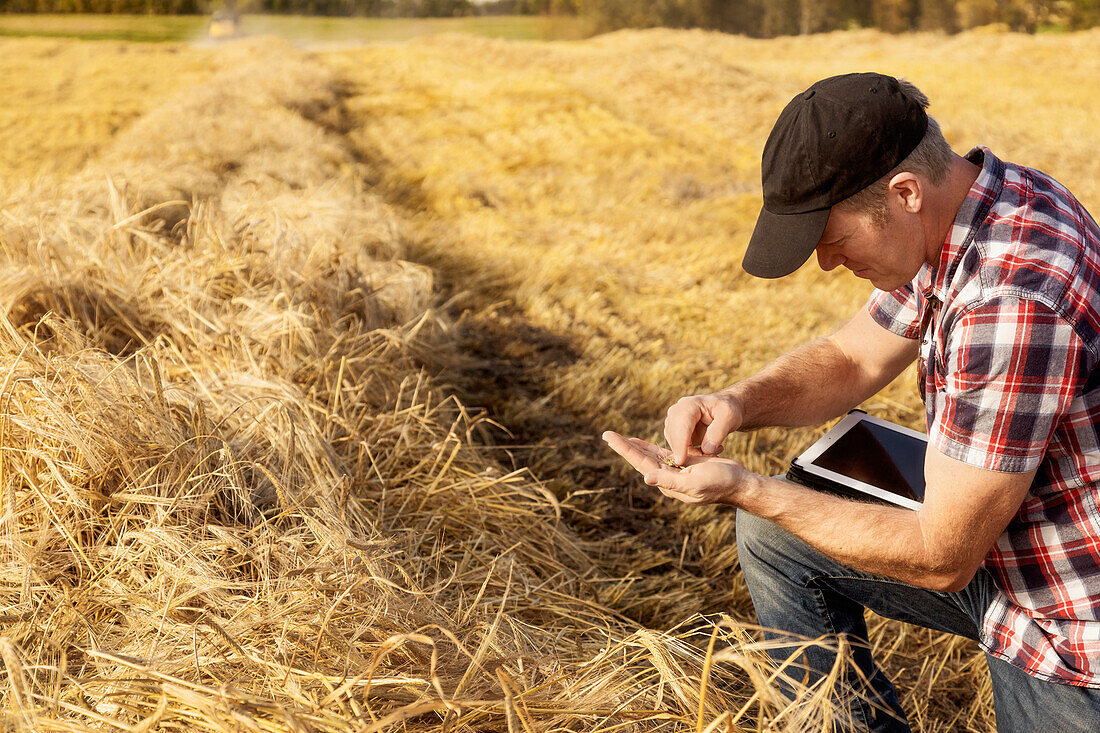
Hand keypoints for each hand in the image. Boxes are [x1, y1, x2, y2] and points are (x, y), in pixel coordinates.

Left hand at [601, 431, 749, 505]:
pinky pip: (661, 454)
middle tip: (606, 434)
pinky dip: (650, 448)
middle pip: (640, 459)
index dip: (624, 449)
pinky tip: (641, 444)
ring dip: (634, 447)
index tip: (609, 437)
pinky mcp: (683, 464)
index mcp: (667, 482)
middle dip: (624, 447)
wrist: (737, 483)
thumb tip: (646, 478)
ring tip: (618, 438)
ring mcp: (674, 471)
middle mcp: (667, 478)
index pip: (640, 463)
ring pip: (649, 456)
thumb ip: (670, 480)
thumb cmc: (719, 483)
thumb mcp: (695, 482)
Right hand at [663, 392, 743, 464]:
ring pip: (675, 444)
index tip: (681, 461)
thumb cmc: (728, 409)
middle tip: (711, 456)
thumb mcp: (729, 417)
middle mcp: (677, 412)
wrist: (726, 408)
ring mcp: (675, 422)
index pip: (680, 425)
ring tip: (714, 451)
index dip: (679, 444)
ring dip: (691, 453)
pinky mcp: (678, 433)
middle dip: (688, 451)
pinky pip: (679, 448)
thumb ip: (718, 432)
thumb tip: (706, 449)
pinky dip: (692, 454)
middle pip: (673, 435)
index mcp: (689, 405)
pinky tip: (709, 450)